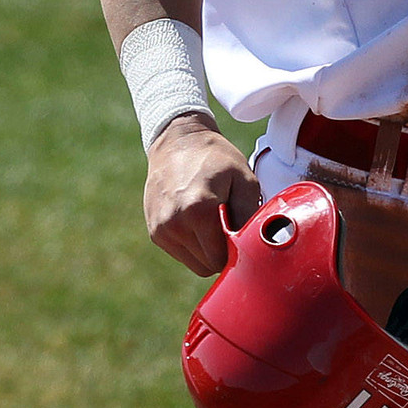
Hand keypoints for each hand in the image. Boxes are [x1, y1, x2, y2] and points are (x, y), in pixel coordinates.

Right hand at [145, 113, 260, 276]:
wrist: (178, 141)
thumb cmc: (216, 159)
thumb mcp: (244, 180)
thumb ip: (249, 215)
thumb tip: (252, 246)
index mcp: (198, 212)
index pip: (220, 259)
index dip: (235, 252)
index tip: (242, 234)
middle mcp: (174, 224)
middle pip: (207, 265)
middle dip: (222, 252)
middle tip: (230, 226)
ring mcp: (161, 230)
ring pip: (193, 263)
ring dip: (207, 250)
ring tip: (214, 220)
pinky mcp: (154, 232)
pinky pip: (181, 253)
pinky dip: (193, 244)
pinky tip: (199, 219)